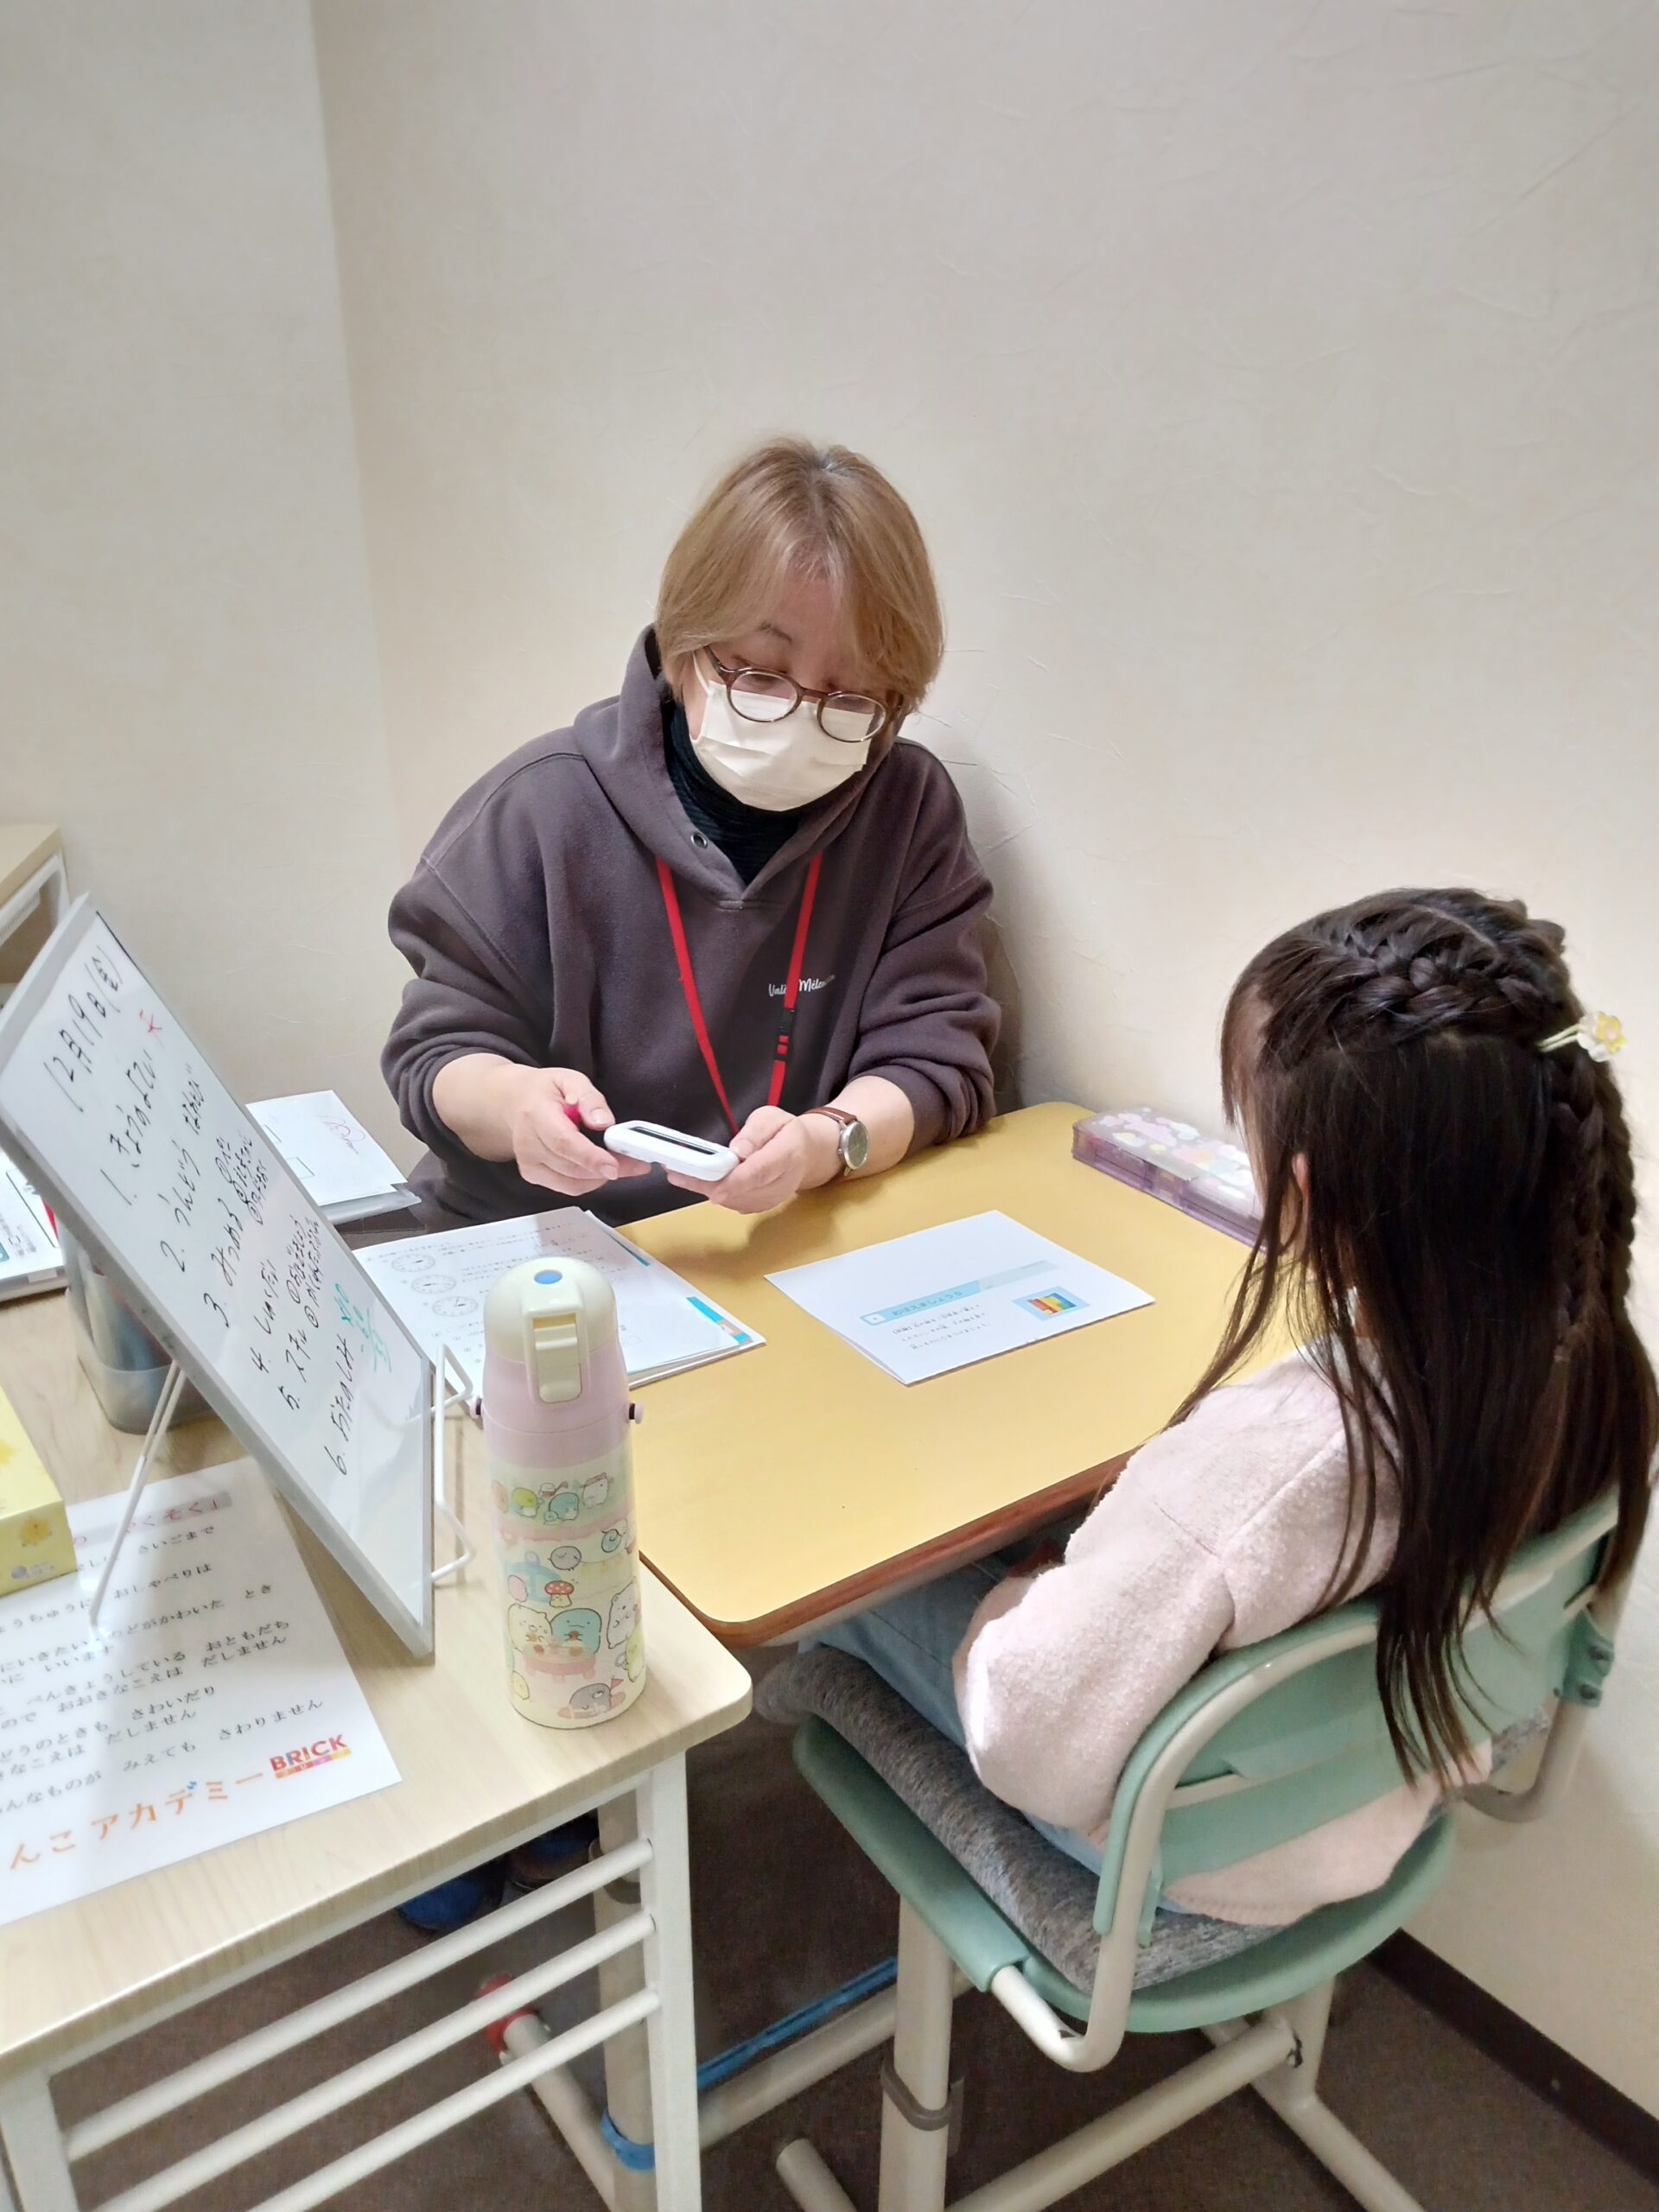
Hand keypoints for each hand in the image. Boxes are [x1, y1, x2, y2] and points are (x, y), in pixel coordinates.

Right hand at [502, 1068, 651, 1196]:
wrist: (514, 1103)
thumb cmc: (545, 1091)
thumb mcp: (570, 1080)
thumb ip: (589, 1098)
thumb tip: (604, 1122)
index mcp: (535, 1115)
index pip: (563, 1142)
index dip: (591, 1157)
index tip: (615, 1165)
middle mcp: (528, 1144)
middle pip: (571, 1167)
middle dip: (608, 1168)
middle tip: (636, 1162)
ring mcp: (529, 1163)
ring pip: (572, 1182)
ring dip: (602, 1176)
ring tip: (622, 1162)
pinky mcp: (533, 1176)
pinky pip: (568, 1187)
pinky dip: (589, 1181)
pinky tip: (599, 1167)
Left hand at [668, 1105, 836, 1214]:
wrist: (807, 1155)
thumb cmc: (787, 1132)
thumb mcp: (773, 1117)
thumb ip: (756, 1132)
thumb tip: (738, 1150)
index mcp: (787, 1155)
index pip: (760, 1172)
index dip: (735, 1181)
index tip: (712, 1186)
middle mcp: (780, 1184)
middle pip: (740, 1190)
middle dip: (706, 1183)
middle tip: (676, 1172)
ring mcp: (770, 1199)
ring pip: (733, 1200)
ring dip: (705, 1188)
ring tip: (679, 1173)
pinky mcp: (759, 1206)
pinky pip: (733, 1203)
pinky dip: (713, 1192)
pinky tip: (696, 1180)